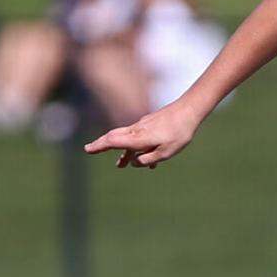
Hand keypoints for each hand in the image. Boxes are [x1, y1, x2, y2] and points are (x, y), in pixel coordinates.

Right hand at [84, 101, 201, 168]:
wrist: (189, 111)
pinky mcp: (151, 124)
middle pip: (114, 137)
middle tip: (90, 149)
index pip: (112, 141)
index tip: (87, 150)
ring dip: (123, 151)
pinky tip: (147, 157)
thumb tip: (133, 163)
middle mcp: (137, 130)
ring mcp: (143, 126)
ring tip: (121, 165)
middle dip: (102, 144)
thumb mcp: (166, 153)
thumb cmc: (179, 133)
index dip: (99, 146)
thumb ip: (148, 160)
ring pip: (128, 138)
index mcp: (138, 138)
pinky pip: (140, 137)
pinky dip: (137, 147)